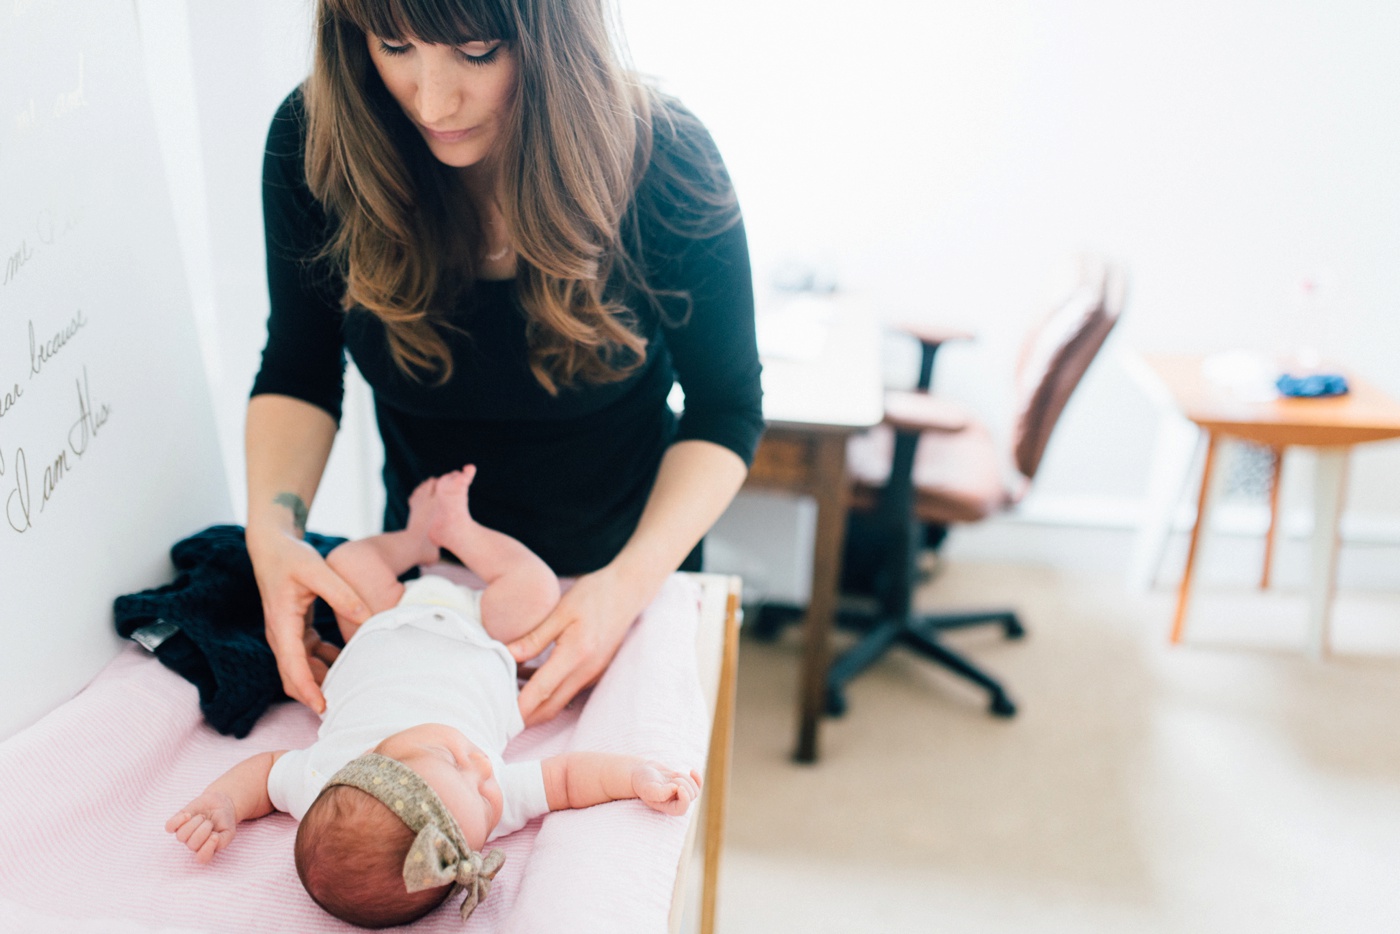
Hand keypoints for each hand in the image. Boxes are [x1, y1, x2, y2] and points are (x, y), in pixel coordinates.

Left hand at [166, 790, 238, 862]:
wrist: (220, 803)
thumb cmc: (224, 821)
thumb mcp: (229, 832)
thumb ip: (223, 841)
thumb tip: (213, 839)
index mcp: (206, 849)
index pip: (202, 858)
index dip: (207, 848)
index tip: (215, 835)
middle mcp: (193, 844)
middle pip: (192, 844)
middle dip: (204, 830)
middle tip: (210, 822)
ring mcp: (184, 833)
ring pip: (181, 835)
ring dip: (194, 823)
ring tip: (202, 817)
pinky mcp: (177, 822)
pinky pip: (169, 826)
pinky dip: (178, 821)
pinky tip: (188, 815)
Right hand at [247, 527, 369, 713]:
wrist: (271, 547)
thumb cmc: (291, 557)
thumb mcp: (317, 570)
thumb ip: (341, 593)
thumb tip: (366, 616)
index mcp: (281, 622)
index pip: (292, 664)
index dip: (306, 688)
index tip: (322, 706)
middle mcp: (280, 633)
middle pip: (292, 675)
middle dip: (312, 694)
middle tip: (341, 710)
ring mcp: (286, 633)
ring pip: (300, 668)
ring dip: (320, 680)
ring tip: (348, 690)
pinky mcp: (295, 629)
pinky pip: (308, 655)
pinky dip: (324, 663)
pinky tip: (347, 663)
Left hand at [507, 565, 646, 725]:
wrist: (628, 591)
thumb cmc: (594, 594)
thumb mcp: (560, 611)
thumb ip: (534, 637)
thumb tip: (506, 656)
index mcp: (575, 655)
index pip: (541, 691)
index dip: (519, 708)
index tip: (500, 719)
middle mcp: (586, 671)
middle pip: (550, 707)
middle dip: (525, 718)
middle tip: (499, 718)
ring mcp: (593, 674)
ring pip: (559, 702)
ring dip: (535, 707)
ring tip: (508, 700)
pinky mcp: (595, 671)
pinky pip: (568, 691)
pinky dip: (548, 694)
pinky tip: (528, 681)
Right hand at [632, 764, 701, 816]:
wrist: (642, 772)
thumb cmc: (643, 781)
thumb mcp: (647, 788)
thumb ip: (659, 793)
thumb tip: (675, 790)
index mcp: (667, 808)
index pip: (682, 809)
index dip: (685, 799)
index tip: (679, 787)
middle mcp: (676, 803)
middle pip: (690, 795)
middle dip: (681, 783)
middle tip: (669, 779)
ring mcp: (681, 794)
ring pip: (694, 788)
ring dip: (684, 778)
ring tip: (672, 776)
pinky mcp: (684, 785)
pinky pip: (698, 784)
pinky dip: (697, 777)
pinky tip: (692, 771)